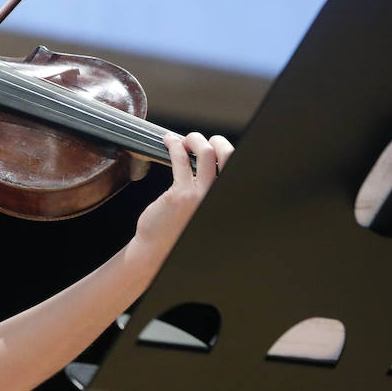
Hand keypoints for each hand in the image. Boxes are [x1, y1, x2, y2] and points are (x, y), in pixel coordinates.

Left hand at [134, 132, 233, 260]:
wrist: (156, 251)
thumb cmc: (176, 231)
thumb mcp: (200, 212)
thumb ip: (208, 193)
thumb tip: (206, 163)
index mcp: (224, 200)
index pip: (236, 167)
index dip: (225, 151)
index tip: (214, 146)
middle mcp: (218, 198)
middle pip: (229, 155)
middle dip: (216, 140)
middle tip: (200, 140)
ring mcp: (201, 196)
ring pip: (206, 152)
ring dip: (194, 139)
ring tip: (184, 140)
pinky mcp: (181, 195)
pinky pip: (180, 160)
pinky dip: (175, 146)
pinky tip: (168, 142)